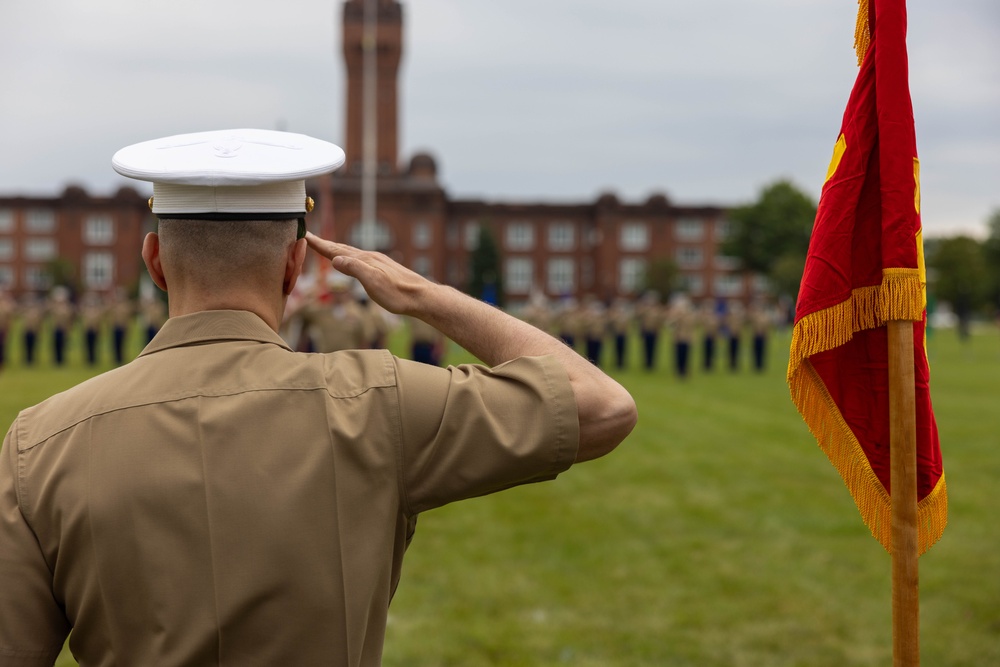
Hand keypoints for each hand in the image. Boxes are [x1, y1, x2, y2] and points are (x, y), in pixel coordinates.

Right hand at [305, 232, 429, 314]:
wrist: (422, 297)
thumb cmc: (398, 293)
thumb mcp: (373, 283)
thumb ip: (355, 269)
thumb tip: (335, 259)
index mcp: (364, 260)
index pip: (336, 251)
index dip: (320, 244)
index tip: (304, 235)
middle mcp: (370, 257)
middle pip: (342, 249)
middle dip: (324, 244)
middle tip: (308, 237)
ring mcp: (377, 262)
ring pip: (351, 253)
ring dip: (336, 249)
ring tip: (326, 247)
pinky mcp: (383, 269)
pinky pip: (360, 259)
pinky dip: (349, 257)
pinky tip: (353, 260)